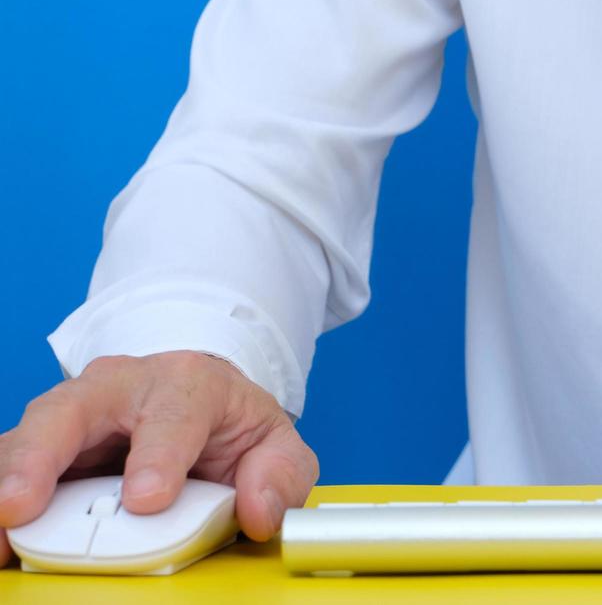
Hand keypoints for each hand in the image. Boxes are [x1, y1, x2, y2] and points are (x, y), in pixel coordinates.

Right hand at [0, 351, 317, 566]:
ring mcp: (74, 411)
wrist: (197, 404)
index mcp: (189, 384)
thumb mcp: (273, 446)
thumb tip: (258, 512)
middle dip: (43, 456)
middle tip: (22, 505)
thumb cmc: (229, 427)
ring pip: (27, 434)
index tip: (146, 499)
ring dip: (6, 478)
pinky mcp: (42, 442)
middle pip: (73, 408)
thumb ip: (279, 477)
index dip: (158, 456)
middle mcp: (122, 386)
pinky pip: (8, 460)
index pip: (174, 415)